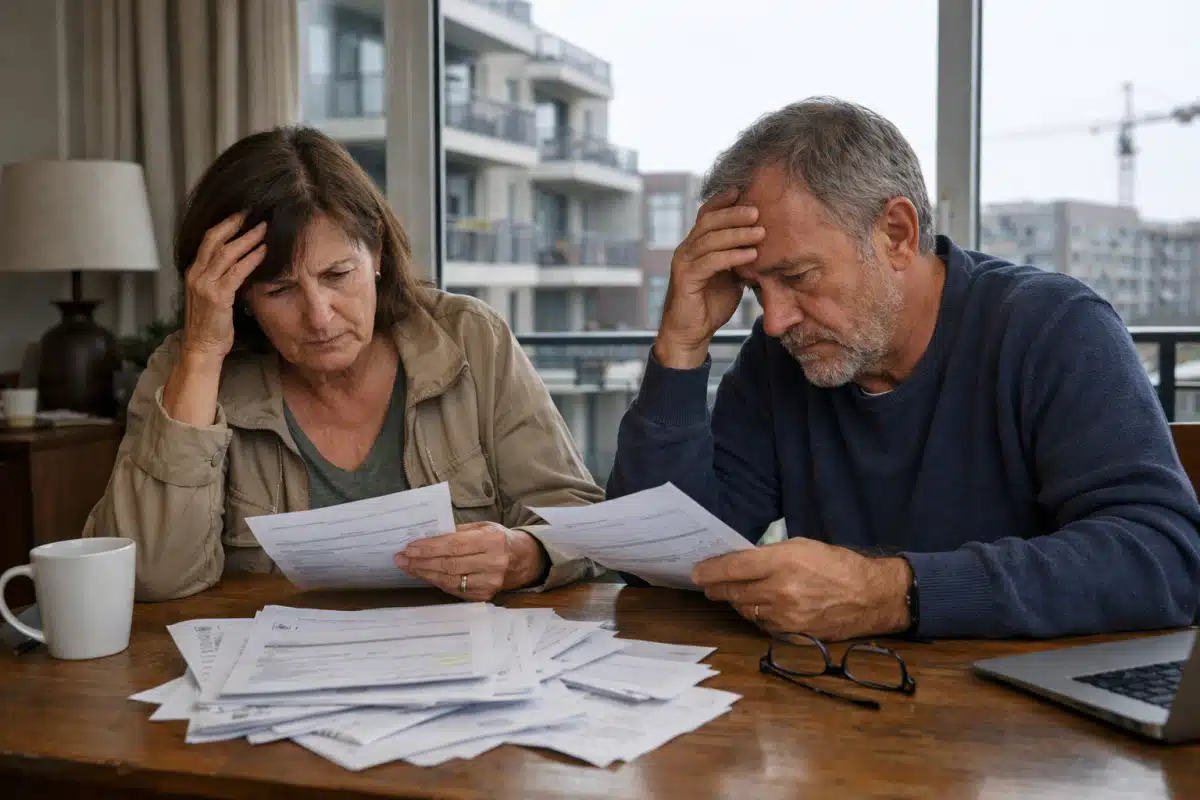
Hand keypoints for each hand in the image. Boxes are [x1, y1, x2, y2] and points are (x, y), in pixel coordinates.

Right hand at [181, 213, 266, 363]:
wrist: (202, 347)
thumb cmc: (212, 323)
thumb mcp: (214, 294)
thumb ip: (222, 277)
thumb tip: (242, 260)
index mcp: (194, 271)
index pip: (208, 239)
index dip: (225, 224)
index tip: (243, 213)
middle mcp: (196, 274)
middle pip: (215, 239)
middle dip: (236, 223)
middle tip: (256, 212)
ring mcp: (204, 284)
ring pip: (226, 252)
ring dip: (248, 238)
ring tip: (265, 228)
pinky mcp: (217, 296)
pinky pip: (236, 272)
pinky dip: (252, 259)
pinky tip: (264, 251)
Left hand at [394, 522, 547, 600]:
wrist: (524, 561)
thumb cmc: (499, 540)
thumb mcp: (483, 527)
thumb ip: (458, 532)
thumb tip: (428, 537)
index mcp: (492, 541)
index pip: (454, 546)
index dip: (429, 548)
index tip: (410, 547)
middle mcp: (493, 563)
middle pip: (449, 565)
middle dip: (421, 562)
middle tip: (402, 559)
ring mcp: (490, 582)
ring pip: (449, 580)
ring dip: (425, 574)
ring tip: (408, 567)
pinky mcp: (485, 595)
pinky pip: (454, 590)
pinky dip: (437, 582)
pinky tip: (425, 575)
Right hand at [654, 188, 764, 368]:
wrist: (691, 333)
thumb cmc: (711, 304)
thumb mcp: (731, 277)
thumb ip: (741, 259)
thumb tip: (765, 245)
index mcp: (696, 245)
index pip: (707, 215)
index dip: (723, 201)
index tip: (744, 191)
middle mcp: (687, 249)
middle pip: (709, 221)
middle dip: (733, 213)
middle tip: (757, 210)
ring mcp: (684, 263)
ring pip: (710, 239)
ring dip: (736, 233)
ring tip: (760, 231)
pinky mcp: (686, 279)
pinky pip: (710, 262)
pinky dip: (732, 256)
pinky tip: (751, 255)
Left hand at [692, 538, 911, 640]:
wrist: (870, 596)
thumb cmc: (837, 565)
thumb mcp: (802, 546)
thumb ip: (770, 555)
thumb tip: (741, 562)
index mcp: (783, 562)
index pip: (734, 568)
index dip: (710, 571)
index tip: (696, 572)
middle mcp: (781, 591)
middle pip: (734, 592)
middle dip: (717, 587)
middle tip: (708, 584)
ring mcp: (786, 616)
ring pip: (746, 610)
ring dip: (736, 601)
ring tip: (732, 593)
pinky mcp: (792, 633)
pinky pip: (762, 624)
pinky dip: (756, 615)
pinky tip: (759, 606)